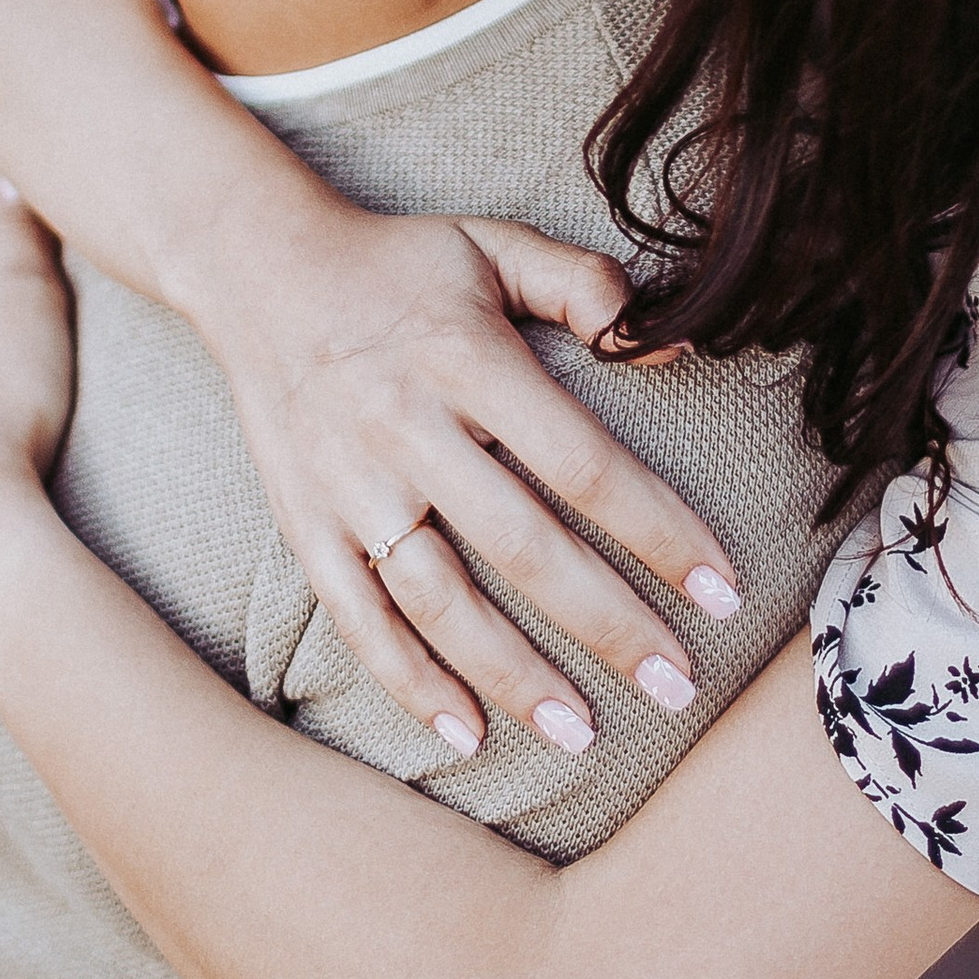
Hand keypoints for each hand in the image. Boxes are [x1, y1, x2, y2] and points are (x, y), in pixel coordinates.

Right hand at [164, 193, 742, 759]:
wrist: (255, 269)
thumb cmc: (399, 264)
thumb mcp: (493, 244)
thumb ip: (585, 284)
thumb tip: (677, 340)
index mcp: (467, 359)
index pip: (583, 462)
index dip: (660, 531)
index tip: (722, 589)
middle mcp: (408, 429)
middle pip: (524, 546)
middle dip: (609, 625)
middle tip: (678, 685)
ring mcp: (352, 486)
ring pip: (441, 600)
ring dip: (515, 676)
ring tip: (584, 735)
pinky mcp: (308, 526)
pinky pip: (360, 619)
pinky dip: (411, 684)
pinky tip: (468, 735)